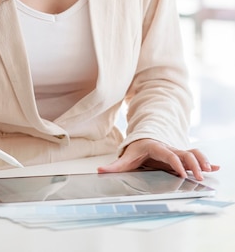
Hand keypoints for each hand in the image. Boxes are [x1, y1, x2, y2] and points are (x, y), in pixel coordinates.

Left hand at [97, 138, 219, 180]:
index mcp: (155, 147)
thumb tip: (99, 171)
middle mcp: (168, 148)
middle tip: (199, 176)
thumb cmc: (135, 150)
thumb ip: (114, 166)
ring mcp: (176, 151)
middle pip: (184, 153)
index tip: (182, 175)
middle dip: (193, 163)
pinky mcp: (180, 156)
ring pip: (192, 152)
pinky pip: (195, 156)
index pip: (168, 154)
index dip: (175, 163)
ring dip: (202, 160)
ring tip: (209, 171)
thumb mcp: (125, 157)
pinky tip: (216, 168)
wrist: (143, 139)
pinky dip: (206, 161)